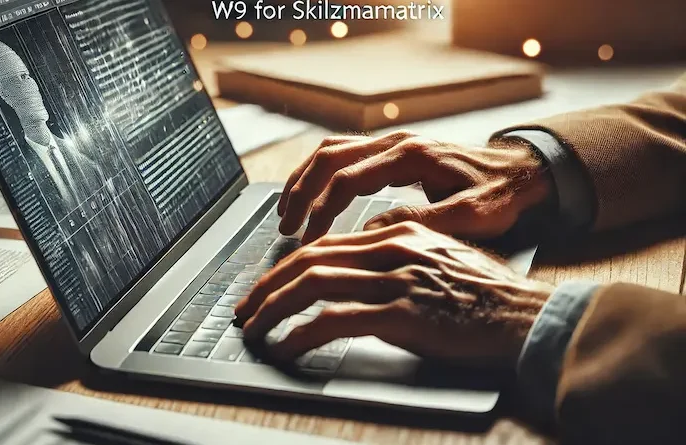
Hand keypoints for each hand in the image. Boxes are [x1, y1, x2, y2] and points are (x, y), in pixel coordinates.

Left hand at [234, 222, 553, 367]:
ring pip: (314, 285)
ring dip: (275, 308)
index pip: (325, 245)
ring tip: (255, 329)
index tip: (265, 287)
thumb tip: (362, 260)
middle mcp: (391, 248)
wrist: (528, 315)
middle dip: (268, 287)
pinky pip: (337, 319)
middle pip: (310, 261)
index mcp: (397, 232)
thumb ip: (399, 253)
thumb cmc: (487, 293)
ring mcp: (396, 280)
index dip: (285, 266)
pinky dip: (304, 333)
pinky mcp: (403, 314)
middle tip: (246, 311)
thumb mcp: (440, 256)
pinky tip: (289, 346)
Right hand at [277, 130, 551, 243]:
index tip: (309, 239)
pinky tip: (312, 196)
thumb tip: (369, 230)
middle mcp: (397, 142)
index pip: (349, 179)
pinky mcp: (394, 151)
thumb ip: (421, 223)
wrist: (524, 171)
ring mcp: (393, 143)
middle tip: (286, 227)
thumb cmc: (502, 195)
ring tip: (287, 212)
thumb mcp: (471, 216)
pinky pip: (344, 154)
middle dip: (301, 193)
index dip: (323, 210)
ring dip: (304, 179)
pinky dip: (320, 174)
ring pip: (331, 151)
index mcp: (412, 157)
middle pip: (329, 158)